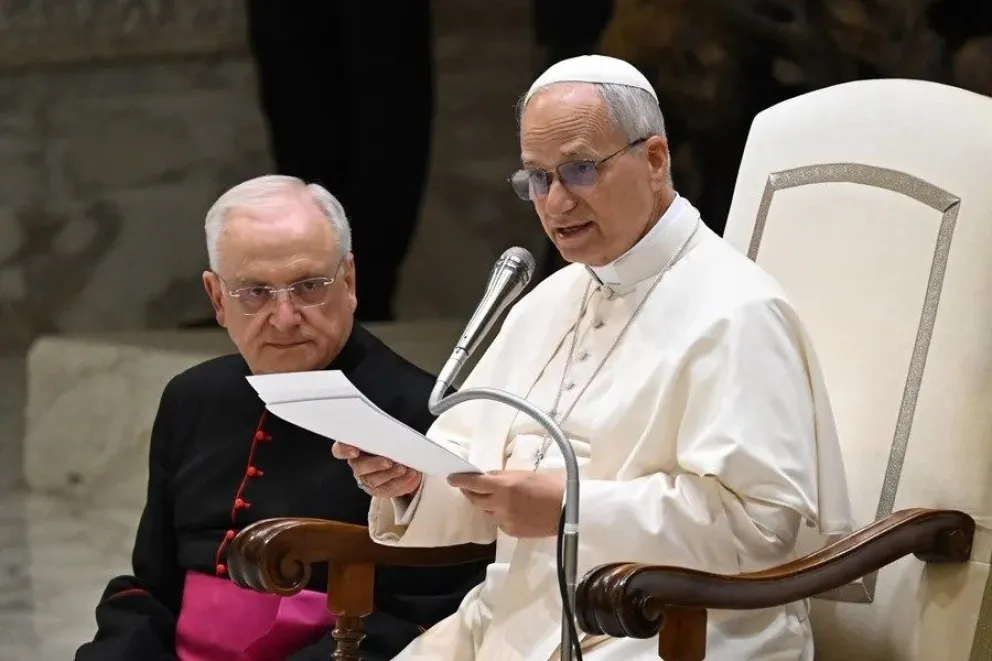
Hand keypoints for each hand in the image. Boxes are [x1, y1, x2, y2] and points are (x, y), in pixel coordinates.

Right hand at [331, 442, 422, 497]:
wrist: (404, 458)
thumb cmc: (392, 441)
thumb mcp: (388, 433)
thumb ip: (385, 433)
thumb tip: (395, 434)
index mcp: (354, 446)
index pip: (339, 449)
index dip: (344, 450)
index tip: (354, 451)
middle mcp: (356, 464)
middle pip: (359, 467)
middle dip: (375, 464)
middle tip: (390, 461)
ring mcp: (366, 479)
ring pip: (374, 481)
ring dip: (391, 474)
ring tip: (405, 469)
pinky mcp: (379, 490)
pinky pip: (387, 489)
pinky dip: (401, 483)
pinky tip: (411, 476)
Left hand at [447, 470, 564, 537]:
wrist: (566, 511)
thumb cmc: (548, 486)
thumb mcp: (523, 475)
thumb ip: (502, 477)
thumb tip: (486, 477)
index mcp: (503, 487)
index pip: (474, 483)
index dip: (460, 481)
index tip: (451, 478)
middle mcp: (499, 505)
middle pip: (475, 499)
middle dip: (471, 492)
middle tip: (472, 487)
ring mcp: (504, 520)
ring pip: (487, 512)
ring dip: (487, 504)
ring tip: (500, 499)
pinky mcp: (510, 532)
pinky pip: (499, 522)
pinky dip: (500, 515)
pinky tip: (513, 511)